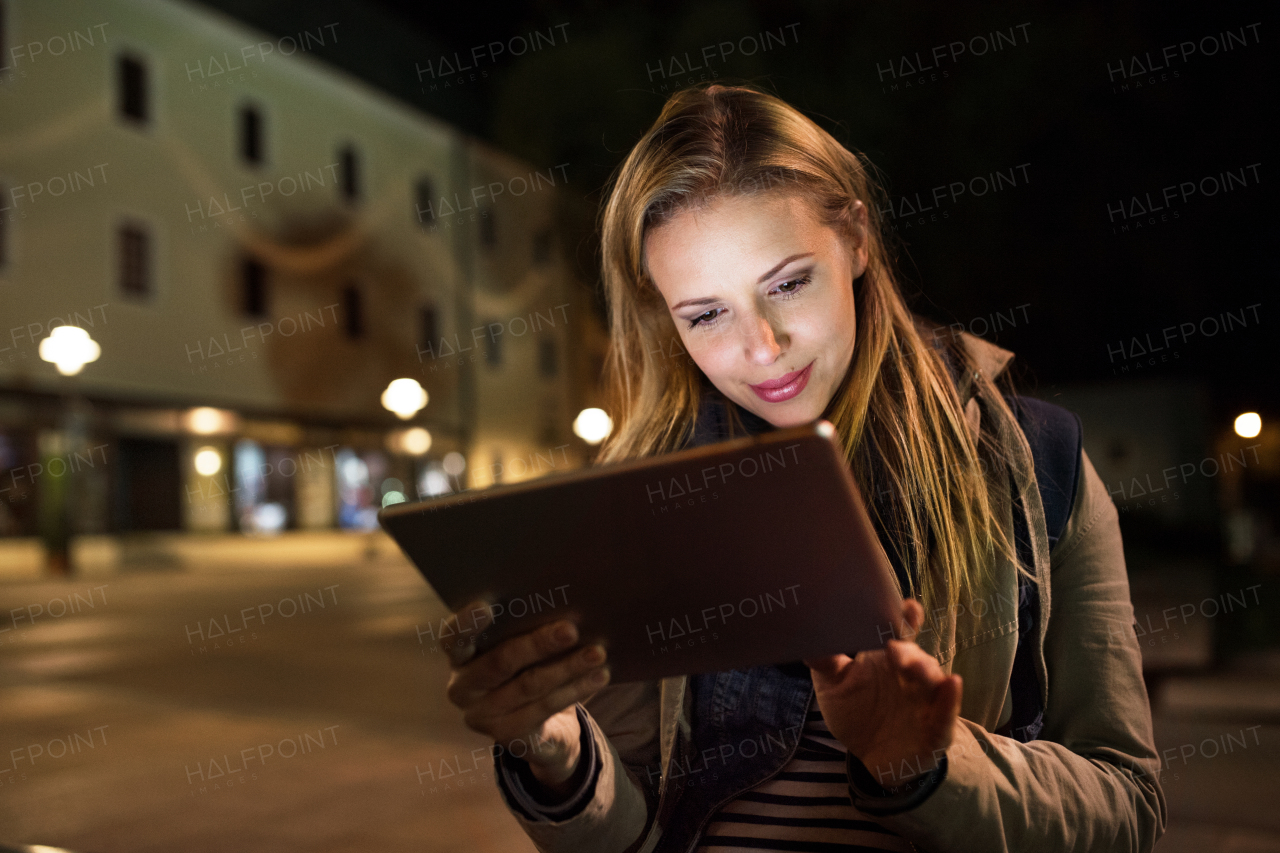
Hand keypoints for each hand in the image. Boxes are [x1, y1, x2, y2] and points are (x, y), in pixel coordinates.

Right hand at [442, 600, 610, 796]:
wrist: (542, 727)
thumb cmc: (530, 668)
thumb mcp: (523, 649)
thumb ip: (527, 629)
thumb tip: (566, 608)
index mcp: (460, 657)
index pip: (453, 638)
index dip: (466, 623)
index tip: (485, 606)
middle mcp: (463, 688)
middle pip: (500, 662)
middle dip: (538, 644)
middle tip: (571, 629)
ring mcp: (482, 716)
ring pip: (528, 685)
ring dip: (567, 667)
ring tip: (597, 653)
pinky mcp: (507, 737)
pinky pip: (545, 708)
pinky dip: (575, 689)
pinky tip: (599, 676)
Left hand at [804, 598, 960, 789]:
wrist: (873, 757)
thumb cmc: (857, 713)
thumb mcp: (834, 686)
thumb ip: (824, 662)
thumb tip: (804, 635)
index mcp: (888, 658)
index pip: (899, 633)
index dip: (905, 619)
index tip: (906, 606)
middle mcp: (911, 674)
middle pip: (915, 656)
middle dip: (907, 651)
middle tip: (892, 648)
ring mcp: (925, 700)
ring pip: (932, 680)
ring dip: (925, 671)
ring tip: (912, 668)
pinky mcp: (935, 728)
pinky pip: (946, 712)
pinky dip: (950, 699)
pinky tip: (952, 684)